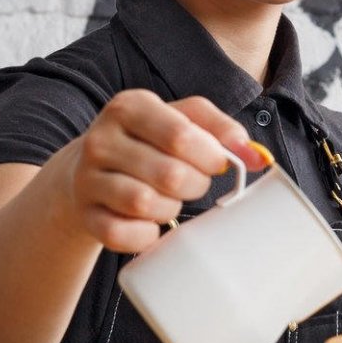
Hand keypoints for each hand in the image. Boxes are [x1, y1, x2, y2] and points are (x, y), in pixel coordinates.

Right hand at [58, 90, 267, 253]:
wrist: (88, 171)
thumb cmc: (149, 143)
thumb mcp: (182, 120)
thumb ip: (222, 131)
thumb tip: (257, 157)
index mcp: (129, 107)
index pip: (181, 135)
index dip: (210, 156)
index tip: (218, 163)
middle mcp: (101, 139)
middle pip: (170, 175)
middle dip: (195, 185)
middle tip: (193, 183)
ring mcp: (87, 179)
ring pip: (145, 204)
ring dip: (171, 209)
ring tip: (170, 200)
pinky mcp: (85, 215)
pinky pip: (122, 234)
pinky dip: (146, 235)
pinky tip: (151, 223)